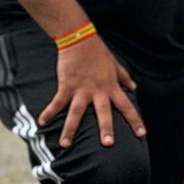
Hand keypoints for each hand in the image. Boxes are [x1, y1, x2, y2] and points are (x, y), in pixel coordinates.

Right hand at [37, 33, 146, 147]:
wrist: (79, 39)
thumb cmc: (98, 52)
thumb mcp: (115, 64)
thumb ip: (124, 77)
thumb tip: (133, 87)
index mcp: (111, 87)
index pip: (127, 106)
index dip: (135, 120)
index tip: (142, 134)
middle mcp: (97, 91)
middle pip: (103, 112)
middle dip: (106, 128)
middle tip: (108, 144)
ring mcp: (81, 89)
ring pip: (76, 113)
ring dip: (70, 129)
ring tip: (66, 144)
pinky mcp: (66, 86)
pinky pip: (57, 102)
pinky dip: (49, 112)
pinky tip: (42, 123)